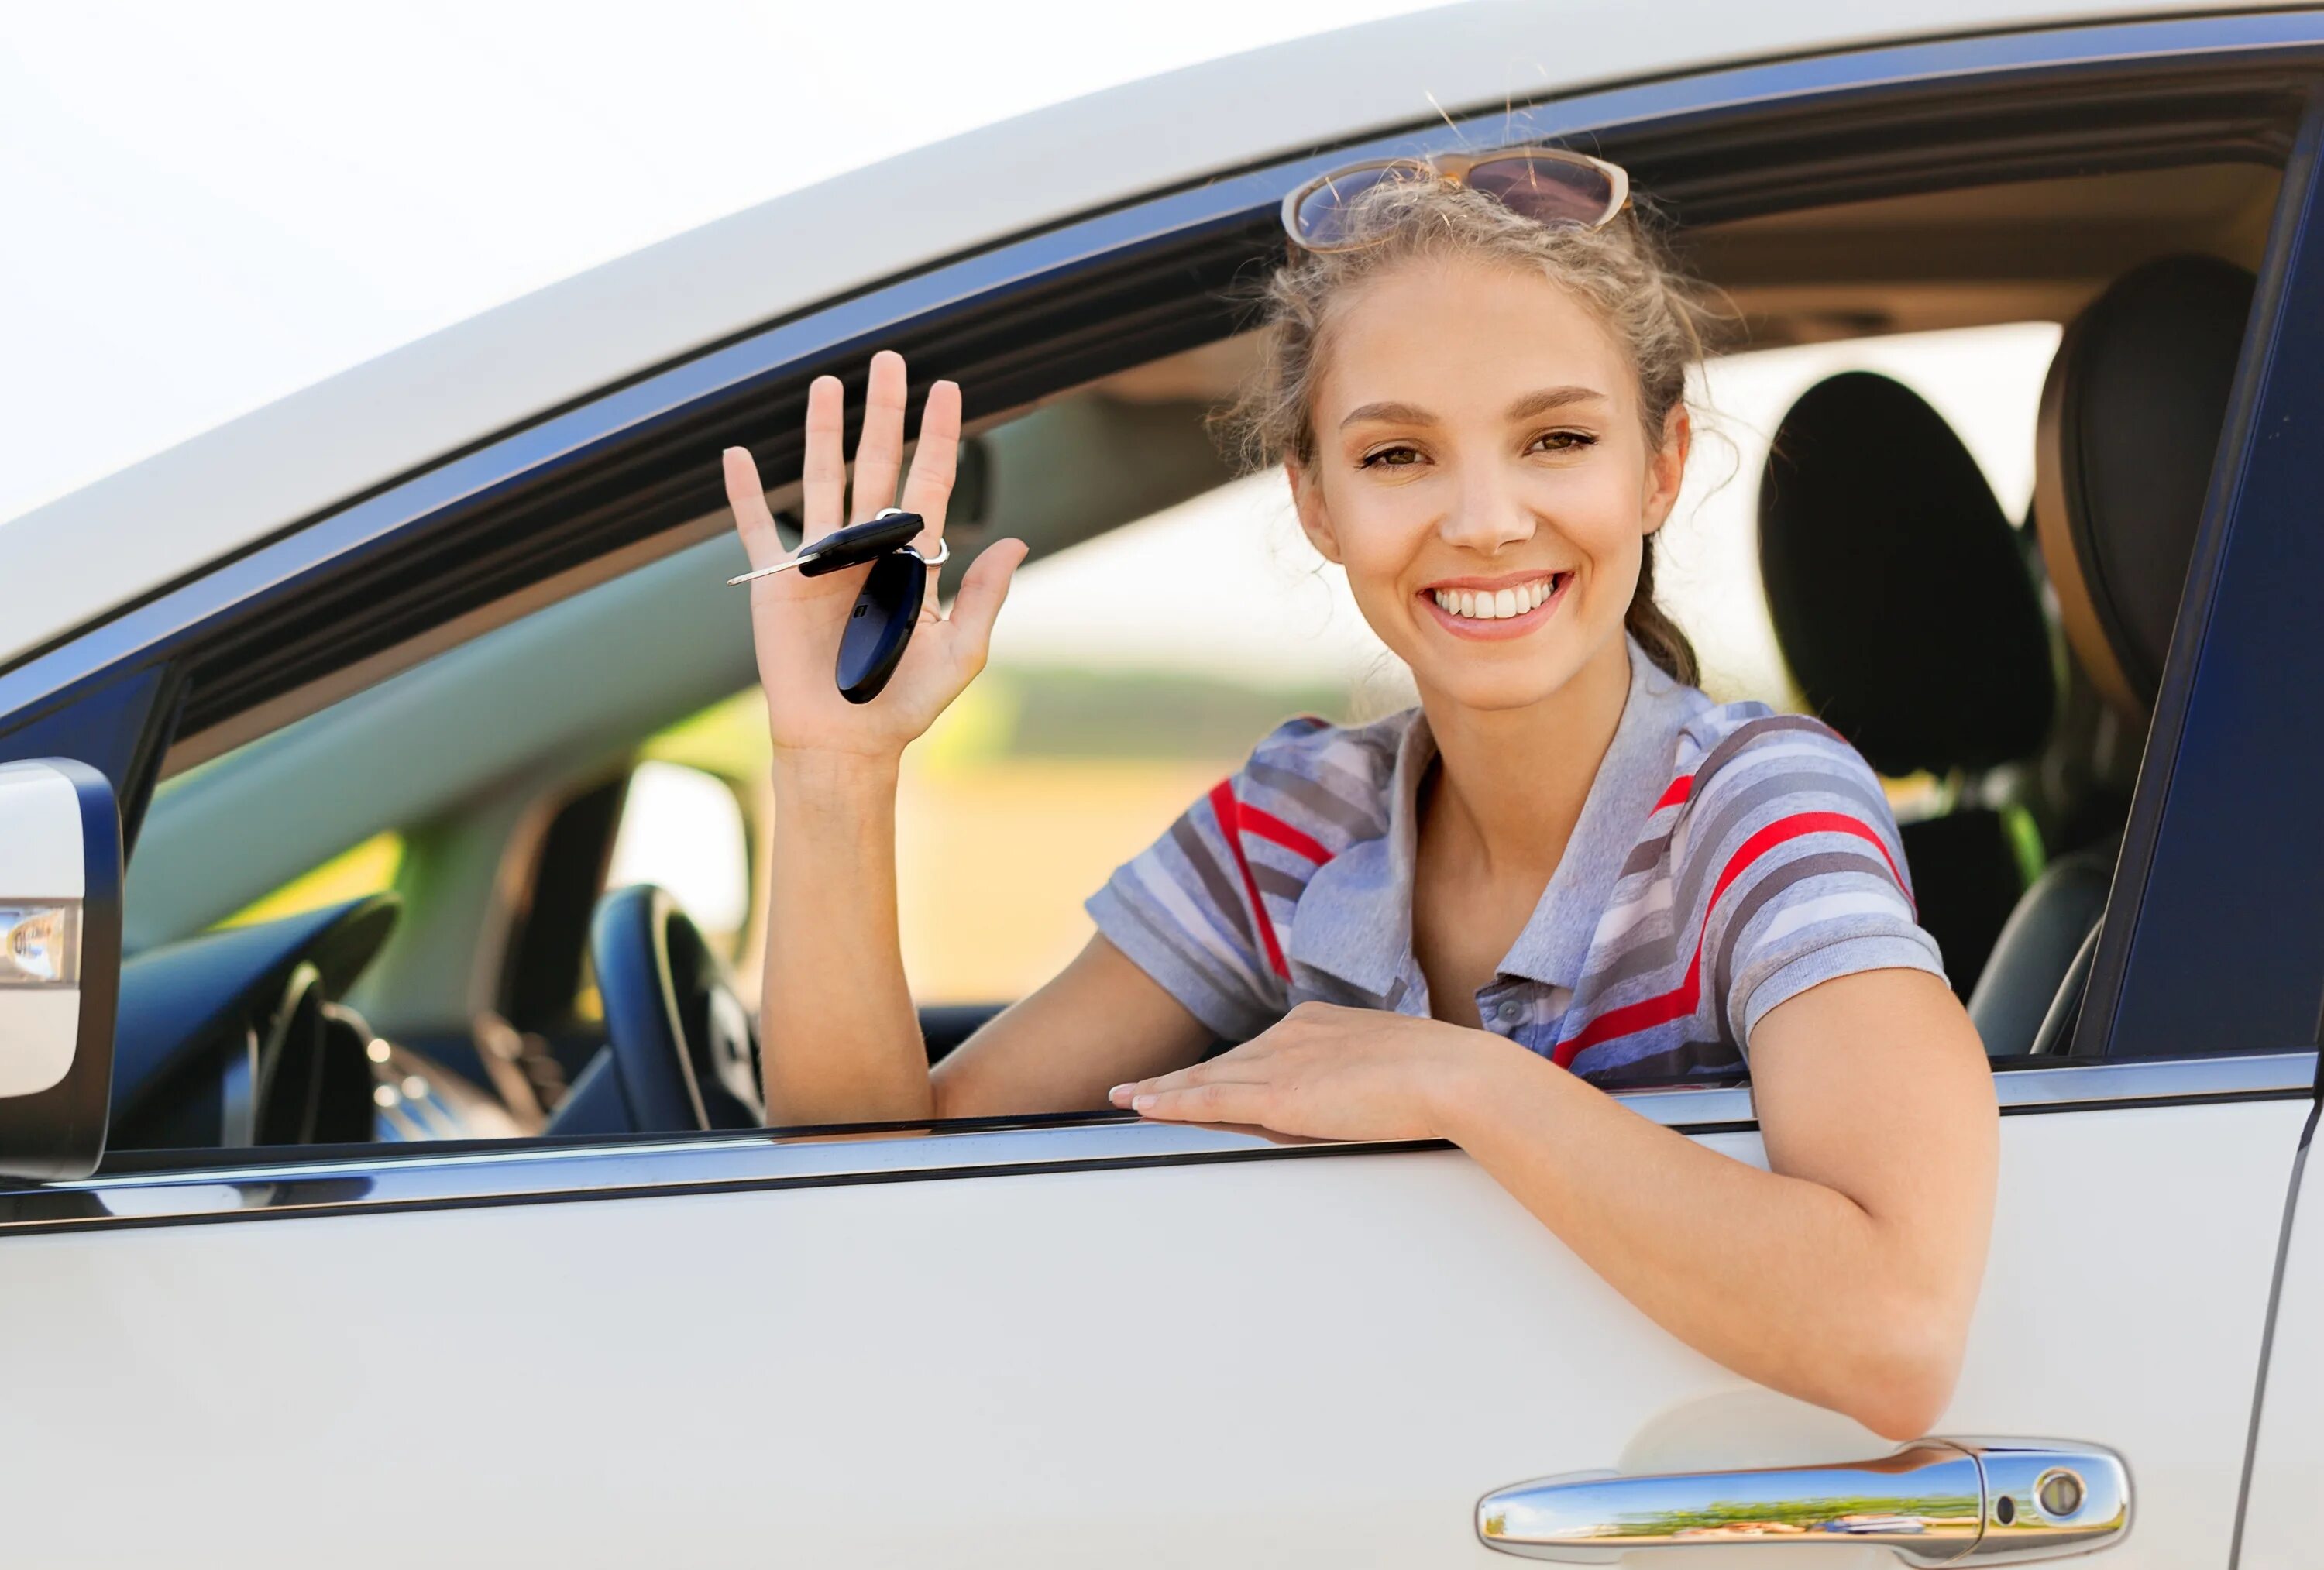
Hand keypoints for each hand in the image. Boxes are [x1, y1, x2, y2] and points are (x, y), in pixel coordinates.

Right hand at [726, 350, 1029, 763]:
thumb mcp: (961, 653)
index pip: (929, 482)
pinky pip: (757, 529)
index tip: (948, 389)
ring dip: (824, 431)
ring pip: (822, 479)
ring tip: (829, 383)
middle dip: (885, 412)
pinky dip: (745, 492)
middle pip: (876, 464)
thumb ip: (985, 597)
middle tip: (891, 359)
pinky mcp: (777, 583)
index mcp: (911, 560)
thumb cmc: (906, 703)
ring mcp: (821, 561)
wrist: (847, 741)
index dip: (939, 436)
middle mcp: (867, 549)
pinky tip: (738, 453)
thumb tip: (1017, 540)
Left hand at [1105, 1002, 1523, 1142]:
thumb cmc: (1440, 1076)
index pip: (1256, 1053)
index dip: (1221, 1069)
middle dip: (1176, 1079)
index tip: (1197, 1077)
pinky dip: (1171, 1102)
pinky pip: (1209, 1098)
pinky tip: (1143, 1106)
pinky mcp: (1278, 1095)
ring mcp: (1281, 1062)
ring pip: (1205, 1079)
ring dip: (1161, 1091)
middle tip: (1136, 1089)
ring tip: (1125, 1099)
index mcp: (1317, 1023)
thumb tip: (1342, 1101)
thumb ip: (1354, 1079)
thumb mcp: (1389, 1068)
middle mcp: (1290, 1035)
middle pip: (1222, 1064)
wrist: (1452, 1074)